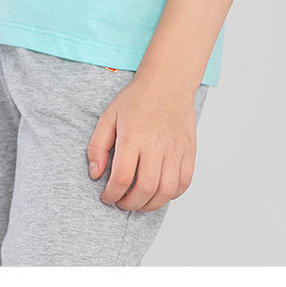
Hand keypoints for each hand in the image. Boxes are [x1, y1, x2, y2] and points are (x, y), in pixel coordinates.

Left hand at [86, 72, 198, 212]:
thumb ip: (97, 146)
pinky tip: (159, 191)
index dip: (111, 195)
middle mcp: (156, 144)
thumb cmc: (137, 99)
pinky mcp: (189, 151)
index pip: (122, 178)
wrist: (168, 82)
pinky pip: (184, 183)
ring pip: (166, 191)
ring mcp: (176, 149)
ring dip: (150, 204)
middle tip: (122, 202)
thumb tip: (96, 174)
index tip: (107, 196)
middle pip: (145, 189)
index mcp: (133, 136)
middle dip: (130, 204)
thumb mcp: (109, 116)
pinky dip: (171, 195)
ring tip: (139, 201)